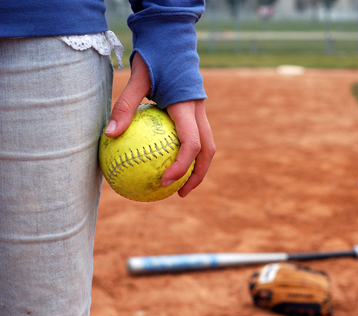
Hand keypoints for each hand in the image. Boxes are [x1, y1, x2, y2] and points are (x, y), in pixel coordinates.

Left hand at [105, 54, 214, 197]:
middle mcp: (199, 111)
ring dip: (197, 167)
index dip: (181, 166)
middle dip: (198, 175)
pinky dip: (189, 153)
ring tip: (178, 184)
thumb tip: (109, 135)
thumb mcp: (137, 78)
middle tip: (179, 193)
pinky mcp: (195, 111)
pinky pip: (196, 136)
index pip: (192, 143)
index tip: (164, 182)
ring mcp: (200, 112)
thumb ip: (125, 106)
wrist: (173, 40)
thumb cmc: (155, 57)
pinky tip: (168, 161)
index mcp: (187, 107)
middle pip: (208, 150)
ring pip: (207, 145)